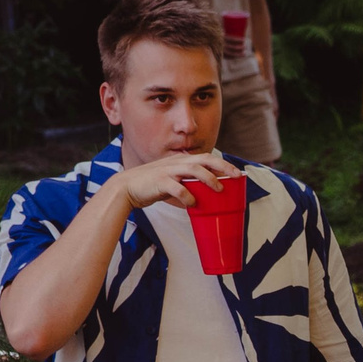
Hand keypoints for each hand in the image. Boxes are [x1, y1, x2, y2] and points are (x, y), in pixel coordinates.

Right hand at [113, 149, 239, 214]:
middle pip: (204, 159)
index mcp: (180, 162)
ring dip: (208, 178)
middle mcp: (176, 163)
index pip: (206, 158)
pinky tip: (192, 203)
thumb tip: (203, 197)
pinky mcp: (158, 182)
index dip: (222, 164)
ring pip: (193, 170)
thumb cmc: (151, 186)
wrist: (125, 188)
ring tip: (219, 189)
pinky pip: (176, 188)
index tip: (237, 173)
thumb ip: (187, 184)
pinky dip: (186, 195)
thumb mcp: (172, 181)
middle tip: (236, 176)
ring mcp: (167, 171)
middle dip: (222, 166)